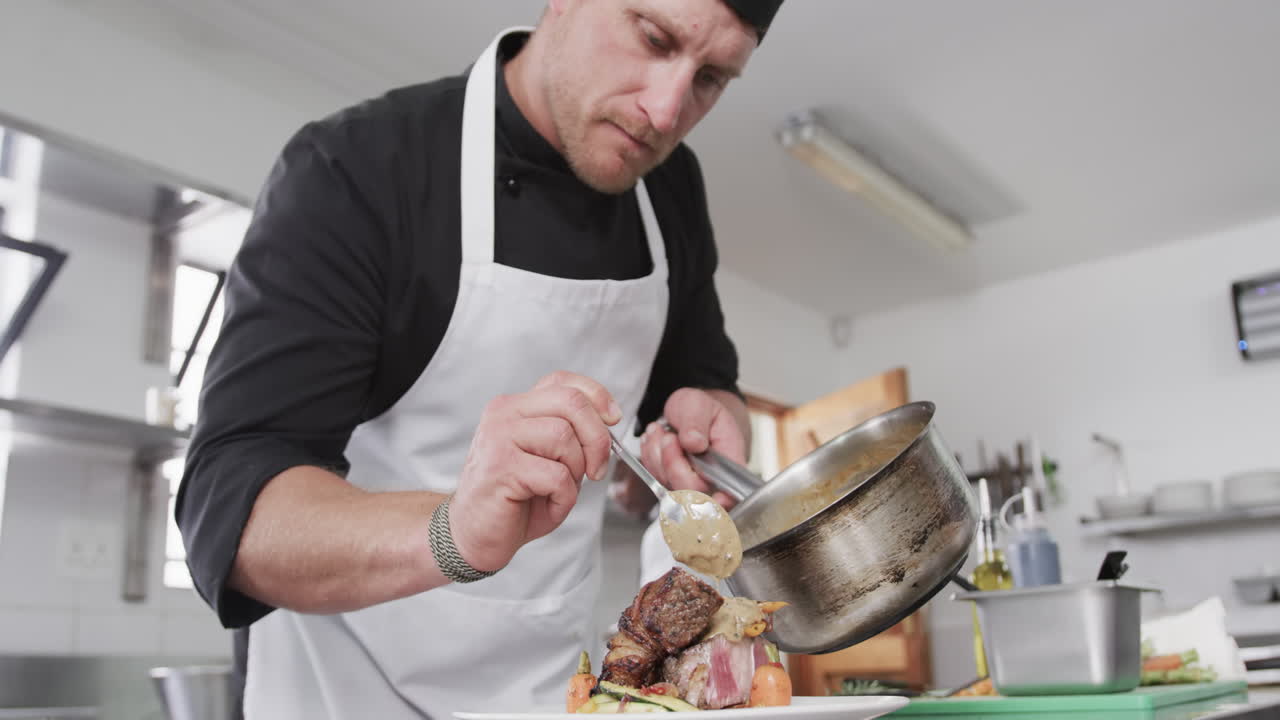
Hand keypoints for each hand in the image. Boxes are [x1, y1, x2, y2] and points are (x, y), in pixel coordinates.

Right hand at [449, 371, 620, 572]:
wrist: (475, 534)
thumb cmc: (515, 499)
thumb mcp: (548, 458)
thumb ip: (570, 434)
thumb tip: (608, 423)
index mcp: (516, 407)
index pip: (563, 382)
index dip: (597, 397)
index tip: (613, 420)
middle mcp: (504, 414)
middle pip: (571, 402)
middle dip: (597, 438)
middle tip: (597, 468)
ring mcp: (499, 437)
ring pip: (564, 437)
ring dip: (575, 472)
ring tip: (559, 490)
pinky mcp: (501, 467)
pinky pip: (555, 475)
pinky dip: (564, 497)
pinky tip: (548, 504)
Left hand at [638, 388, 747, 508]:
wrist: (687, 411)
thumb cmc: (700, 409)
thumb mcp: (699, 404)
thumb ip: (697, 422)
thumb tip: (695, 443)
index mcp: (729, 460)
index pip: (729, 492)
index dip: (721, 502)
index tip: (714, 499)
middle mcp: (711, 478)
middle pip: (690, 490)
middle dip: (672, 462)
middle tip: (669, 436)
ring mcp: (689, 482)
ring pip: (668, 484)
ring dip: (657, 456)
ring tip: (662, 431)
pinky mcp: (671, 481)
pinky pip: (654, 477)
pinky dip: (650, 456)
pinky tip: (656, 439)